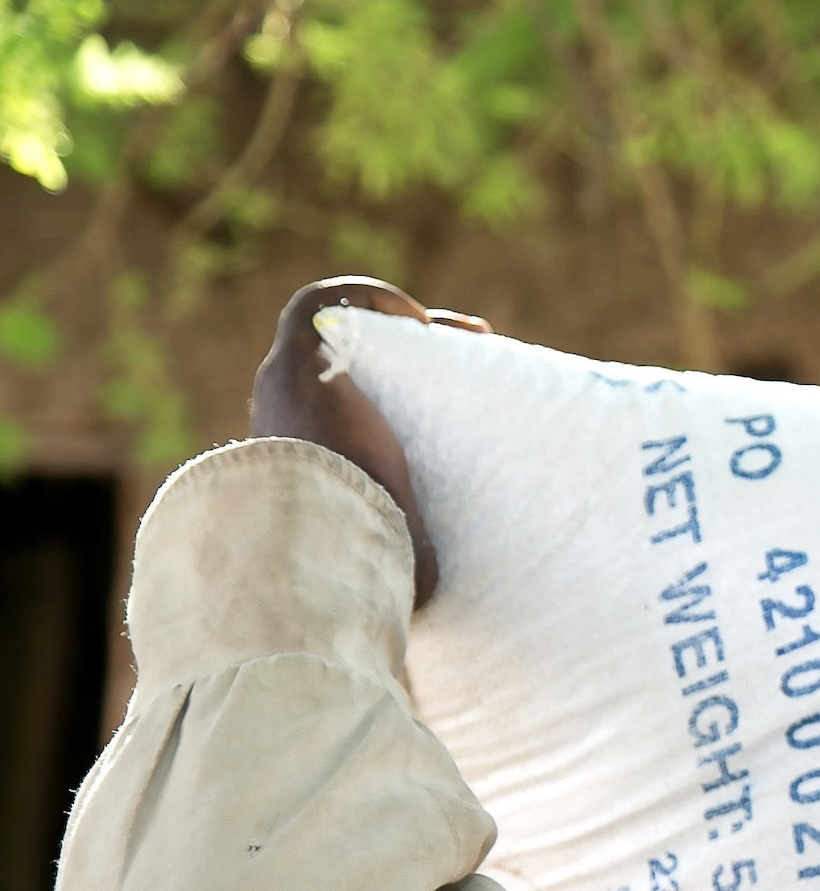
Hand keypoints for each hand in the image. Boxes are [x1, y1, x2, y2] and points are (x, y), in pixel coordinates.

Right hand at [248, 277, 488, 606]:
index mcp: (307, 450)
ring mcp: (284, 378)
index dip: (400, 390)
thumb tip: (435, 593)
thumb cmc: (354, 542)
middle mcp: (286, 409)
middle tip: (464, 350)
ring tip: (450, 331)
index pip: (348, 403)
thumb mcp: (383, 542)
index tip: (452, 392)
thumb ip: (401, 553)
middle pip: (346, 358)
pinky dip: (369, 298)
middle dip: (405, 349)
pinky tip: (420, 317)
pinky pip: (322, 303)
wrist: (316, 524)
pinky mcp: (293, 355)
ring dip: (392, 319)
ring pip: (337, 326)